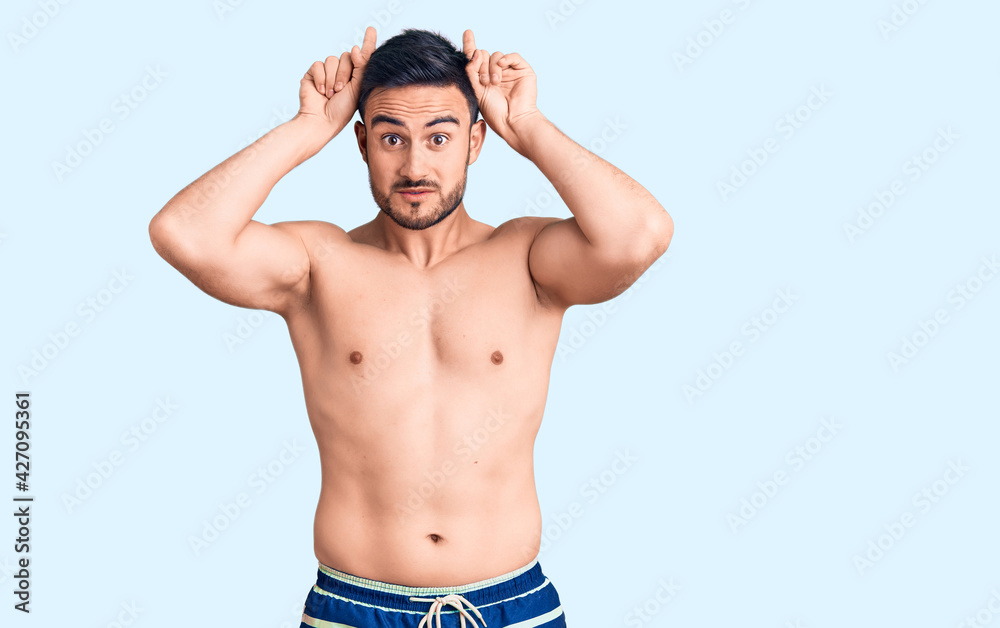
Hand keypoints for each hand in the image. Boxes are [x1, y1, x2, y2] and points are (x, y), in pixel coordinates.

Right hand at [297, 27, 376, 135]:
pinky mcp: (313, 73)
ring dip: (332, 78)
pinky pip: (318, 64)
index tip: (371, 30)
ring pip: (332, 60)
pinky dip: (320, 78)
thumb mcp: (357, 87)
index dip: (368, 43)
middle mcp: (342, 72)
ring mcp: (327, 72)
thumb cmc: (342, 110)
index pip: (362, 56)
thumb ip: (361, 66)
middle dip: (344, 74)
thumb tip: (355, 48)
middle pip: (346, 57)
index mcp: (355, 77)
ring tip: (330, 94)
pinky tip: (320, 91)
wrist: (322, 120)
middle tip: (340, 91)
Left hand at [462, 29, 542, 155]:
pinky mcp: (522, 70)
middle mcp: (496, 73)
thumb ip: (471, 71)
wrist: (512, 120)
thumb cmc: (494, 111)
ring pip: (496, 55)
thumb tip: (475, 51)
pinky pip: (512, 56)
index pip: (475, 58)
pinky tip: (501, 66)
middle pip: (483, 55)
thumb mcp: (475, 90)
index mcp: (483, 78)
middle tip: (485, 82)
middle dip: (481, 66)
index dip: (470, 45)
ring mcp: (509, 71)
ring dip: (492, 68)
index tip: (468, 33)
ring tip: (494, 82)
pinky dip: (505, 59)